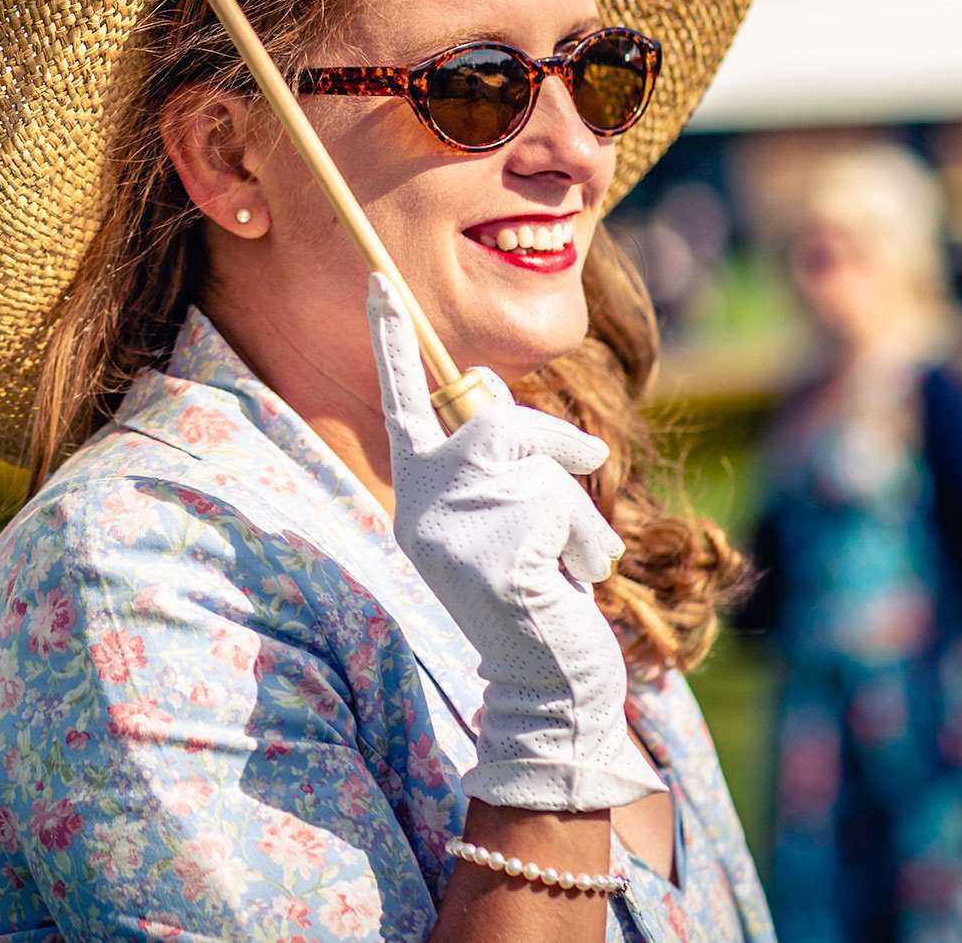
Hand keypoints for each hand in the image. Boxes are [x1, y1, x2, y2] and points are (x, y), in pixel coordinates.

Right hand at [367, 275, 662, 812]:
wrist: (547, 683)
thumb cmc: (537, 593)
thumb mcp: (509, 515)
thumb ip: (494, 454)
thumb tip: (482, 382)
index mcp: (417, 489)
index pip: (402, 401)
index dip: (390, 341)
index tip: (379, 278)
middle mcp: (419, 503)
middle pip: (498, 425)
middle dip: (555, 455)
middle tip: (575, 515)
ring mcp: (450, 531)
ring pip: (539, 469)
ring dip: (580, 515)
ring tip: (572, 568)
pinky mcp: (490, 556)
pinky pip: (556, 507)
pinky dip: (582, 540)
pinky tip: (568, 586)